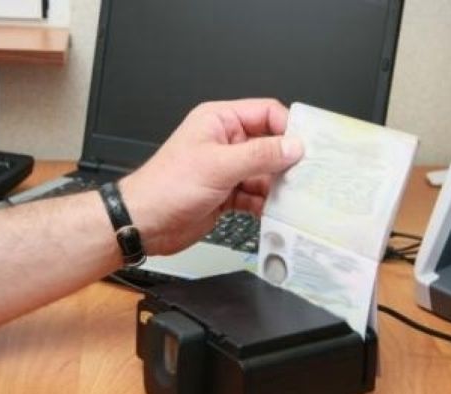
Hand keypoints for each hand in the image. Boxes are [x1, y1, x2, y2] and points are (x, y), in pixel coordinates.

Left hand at [119, 98, 303, 254]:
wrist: (145, 223)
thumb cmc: (165, 187)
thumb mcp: (218, 165)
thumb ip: (259, 155)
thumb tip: (293, 146)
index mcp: (219, 121)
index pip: (266, 113)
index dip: (287, 127)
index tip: (306, 146)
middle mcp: (225, 142)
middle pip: (269, 145)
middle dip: (285, 161)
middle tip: (304, 174)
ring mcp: (227, 169)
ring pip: (265, 172)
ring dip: (277, 185)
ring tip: (290, 196)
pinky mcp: (227, 193)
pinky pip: (256, 194)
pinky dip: (265, 202)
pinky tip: (273, 210)